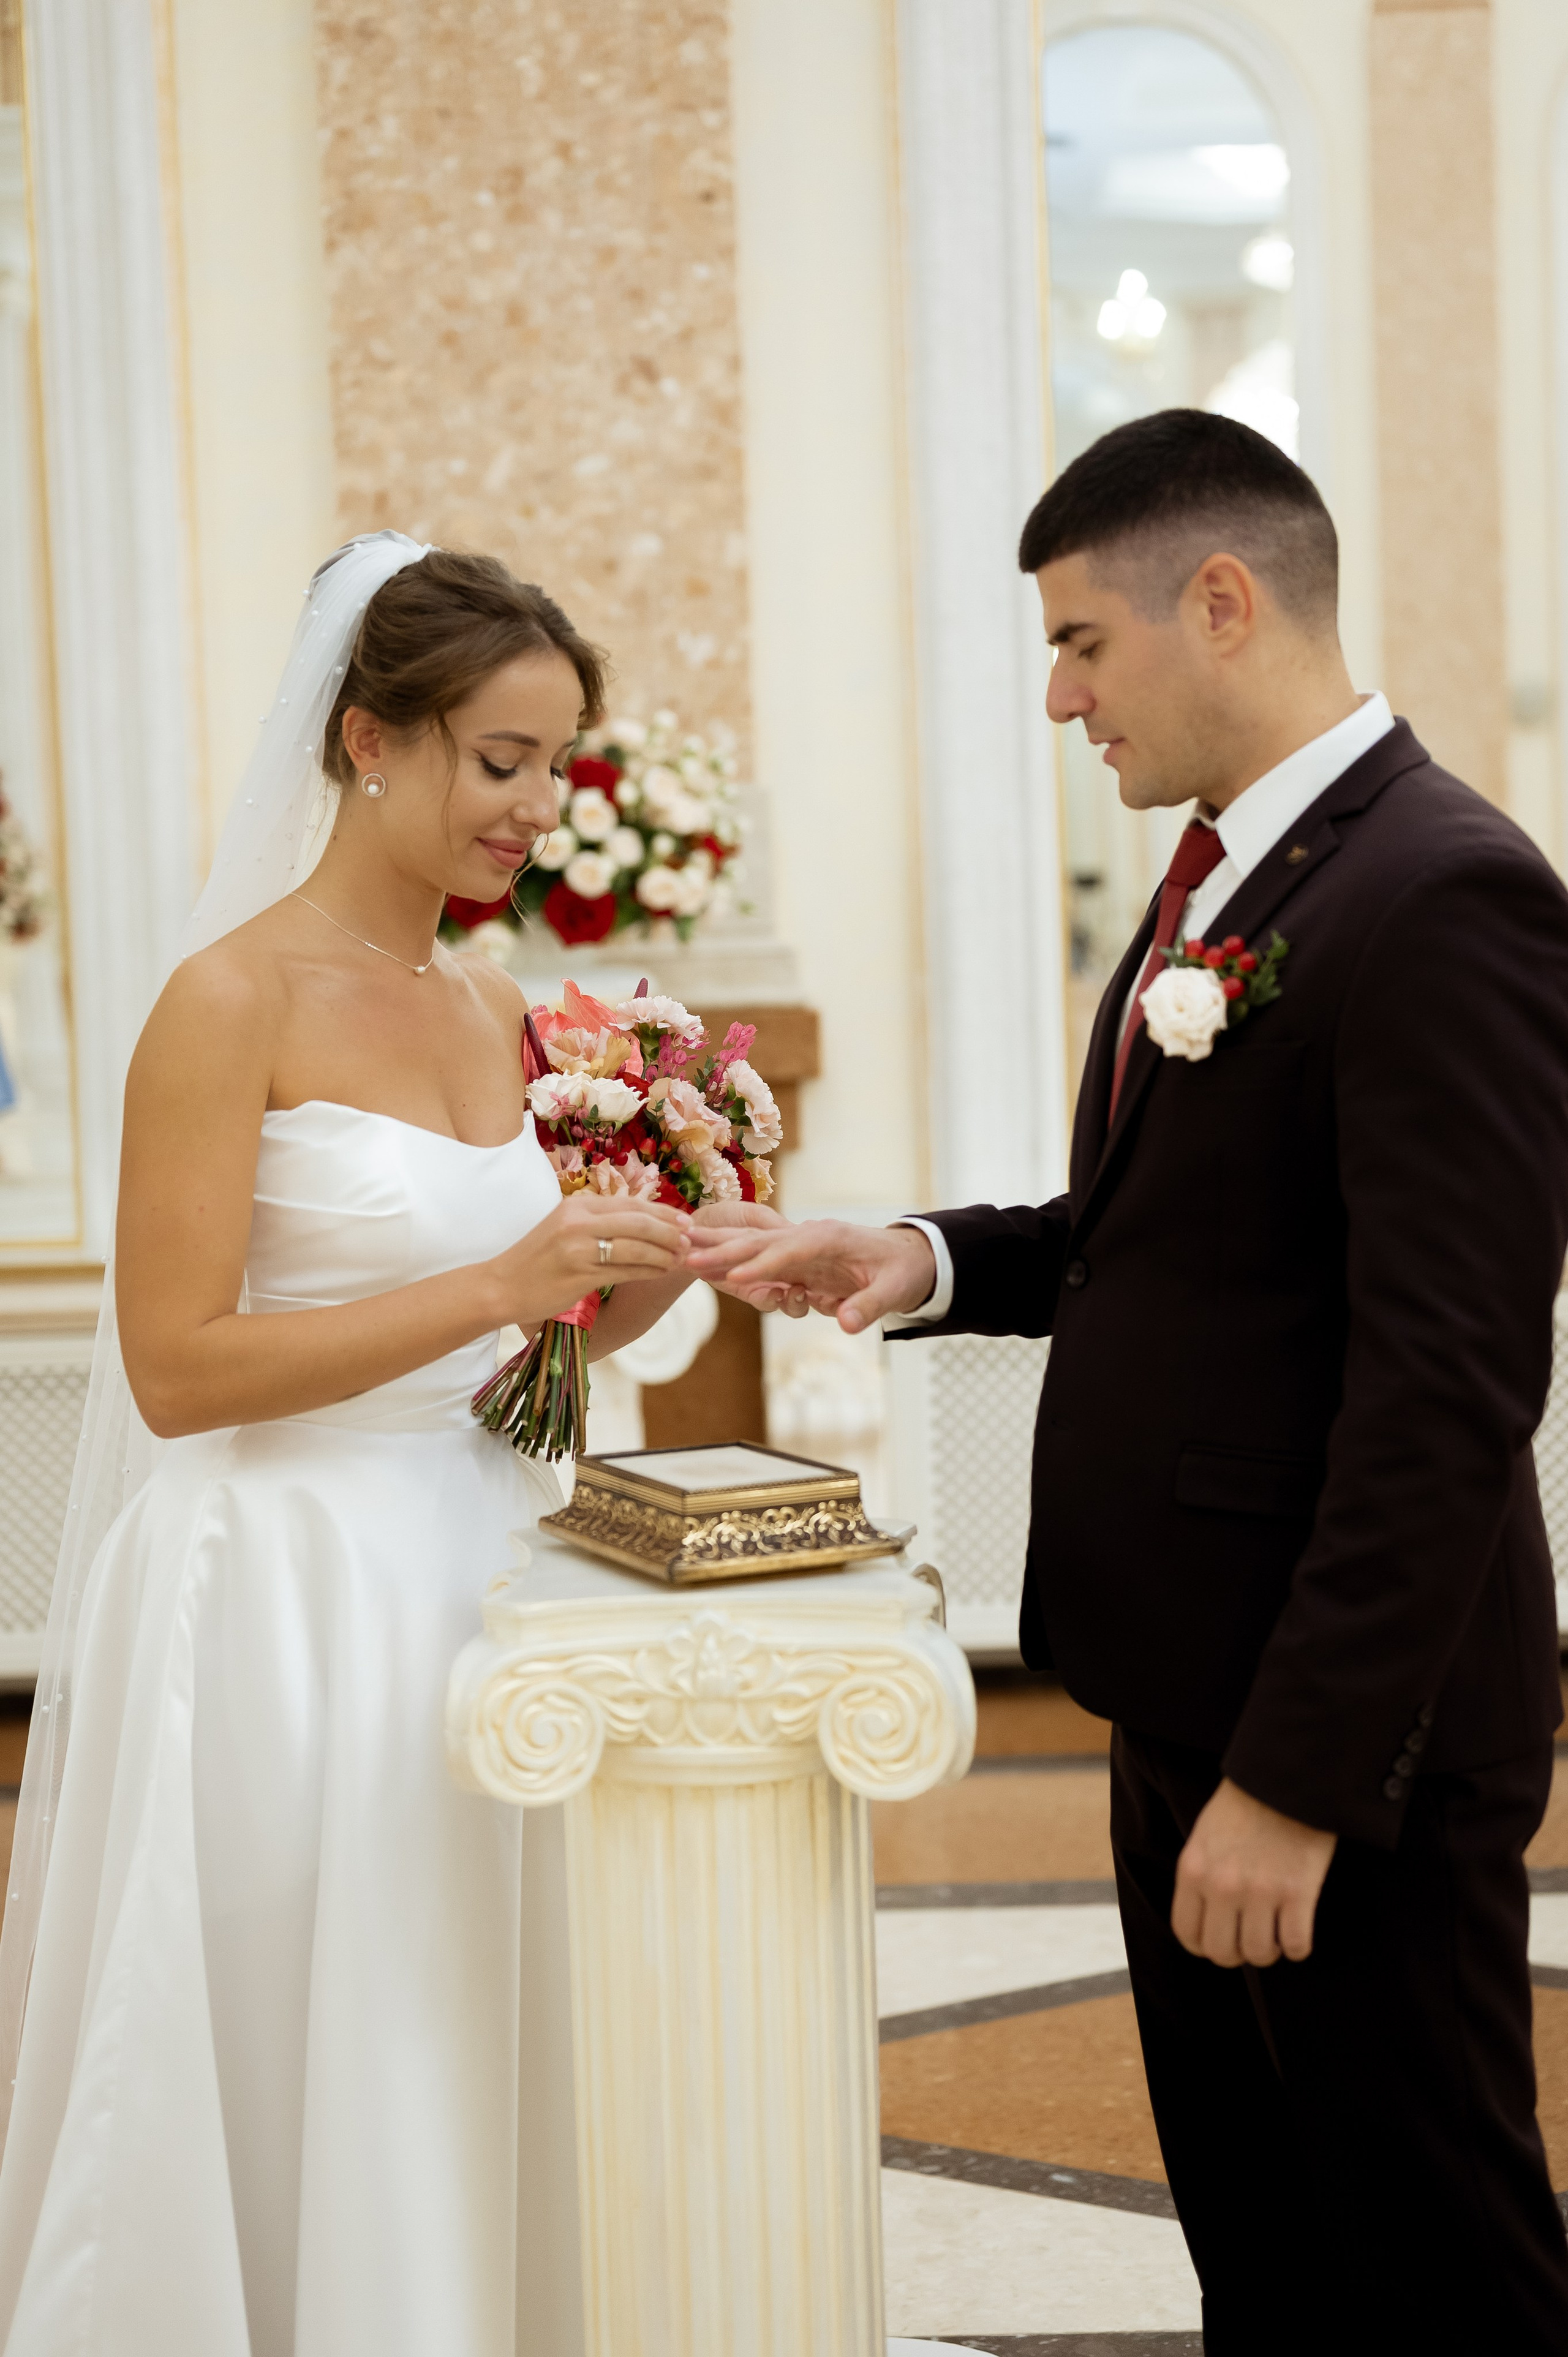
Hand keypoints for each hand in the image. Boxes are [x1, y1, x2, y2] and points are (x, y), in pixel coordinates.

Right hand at [488, 1193, 690, 1327]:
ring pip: (636, 1247)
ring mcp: (578, 1248)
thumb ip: (597, 1221)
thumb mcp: (563, 1227)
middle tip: (690, 1239)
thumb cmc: (536, 1259)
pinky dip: (649, 1271)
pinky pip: (625, 1271)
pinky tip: (661, 1272)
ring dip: (664, 1254)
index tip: (684, 1220)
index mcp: (576, 1205)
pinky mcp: (579, 1275)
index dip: (662, 1212)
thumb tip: (642, 1221)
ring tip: (680, 1258)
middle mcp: (578, 1222)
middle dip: (670, 1231)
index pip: (630, 1203)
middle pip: (639, 1221)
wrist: (500, 1285)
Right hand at [684, 1219, 937, 1332]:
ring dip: (718, 1253)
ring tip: (681, 1259)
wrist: (911, 1256)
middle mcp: (807, 1237)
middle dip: (723, 1252)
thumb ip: (868, 1306)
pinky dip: (729, 1262)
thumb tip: (844, 1325)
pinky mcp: (795, 1259)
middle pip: (758, 1243)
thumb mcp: (895, 1290)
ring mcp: (798, 1245)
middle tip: (687, 1260)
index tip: (737, 1278)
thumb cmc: (904, 1270)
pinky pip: (757, 1261)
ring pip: (751, 1249)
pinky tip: (702, 1266)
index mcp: (829, 1238)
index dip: (762, 1265)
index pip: (789, 1250)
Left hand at [1171, 1778, 1336, 1968]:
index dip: (1205, 1946)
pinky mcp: (1298, 1893)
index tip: (1221, 1940)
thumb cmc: (1245, 1804)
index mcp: (1193, 1871)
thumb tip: (1206, 1921)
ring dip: (1270, 1949)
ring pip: (1260, 1953)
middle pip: (1223, 1952)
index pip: (1188, 1934)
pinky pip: (1296, 1945)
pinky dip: (1298, 1946)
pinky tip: (1297, 1929)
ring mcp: (1260, 1892)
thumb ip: (1200, 1878)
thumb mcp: (1205, 1837)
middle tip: (1252, 1937)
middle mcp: (1221, 1886)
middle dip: (1238, 1953)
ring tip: (1276, 1931)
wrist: (1286, 1777)